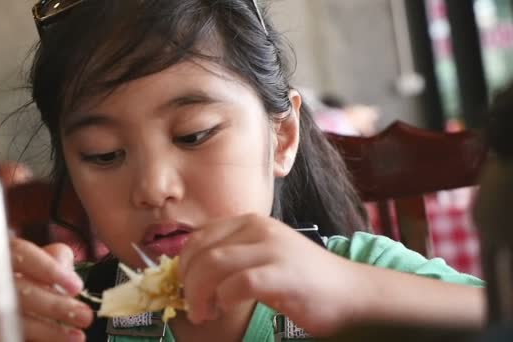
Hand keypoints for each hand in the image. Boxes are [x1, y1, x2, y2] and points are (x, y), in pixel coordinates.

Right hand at [0, 233, 93, 341]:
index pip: (19, 252)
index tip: (76, 286)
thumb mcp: (24, 264)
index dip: (50, 269)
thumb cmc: (3, 284)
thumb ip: (48, 258)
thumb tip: (64, 261)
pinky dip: (32, 341)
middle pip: (18, 290)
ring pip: (11, 320)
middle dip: (55, 305)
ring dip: (48, 330)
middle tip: (84, 315)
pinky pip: (3, 335)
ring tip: (76, 336)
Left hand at [178, 214, 358, 335]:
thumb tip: (192, 274)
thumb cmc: (303, 280)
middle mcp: (259, 228)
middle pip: (201, 251)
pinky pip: (237, 284)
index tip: (186, 287)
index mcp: (250, 222)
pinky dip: (223, 299)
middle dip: (188, 282)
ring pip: (213, 264)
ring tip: (204, 313)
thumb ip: (233, 256)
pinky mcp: (281, 273)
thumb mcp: (263, 256)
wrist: (350, 294)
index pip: (199, 237)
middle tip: (194, 307)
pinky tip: (226, 309)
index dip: (184, 264)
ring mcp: (271, 248)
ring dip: (199, 294)